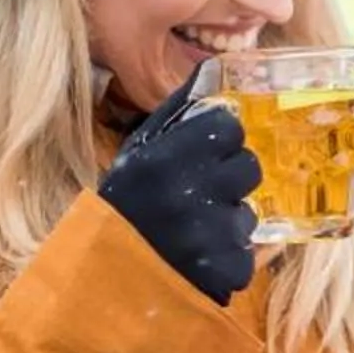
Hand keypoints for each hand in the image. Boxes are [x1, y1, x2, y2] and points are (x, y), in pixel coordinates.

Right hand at [99, 58, 259, 303]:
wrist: (104, 281)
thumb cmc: (122, 209)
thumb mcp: (136, 156)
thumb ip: (174, 114)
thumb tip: (209, 71)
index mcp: (164, 160)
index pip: (228, 126)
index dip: (220, 139)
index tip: (205, 153)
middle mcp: (190, 195)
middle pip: (248, 166)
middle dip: (230, 178)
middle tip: (201, 194)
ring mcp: (211, 236)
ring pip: (249, 213)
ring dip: (229, 221)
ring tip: (194, 232)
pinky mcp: (227, 271)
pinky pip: (248, 253)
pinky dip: (229, 257)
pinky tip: (199, 259)